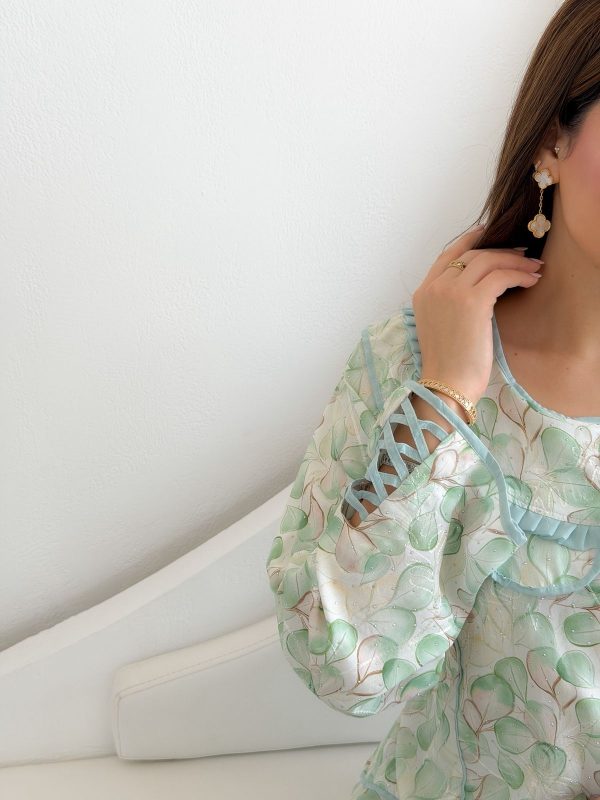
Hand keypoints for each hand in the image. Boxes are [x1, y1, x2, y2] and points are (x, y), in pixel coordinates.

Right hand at [411, 226, 541, 404]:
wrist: (446, 384)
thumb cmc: (447, 363)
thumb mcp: (439, 325)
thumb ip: (448, 302)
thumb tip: (478, 287)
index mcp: (423, 293)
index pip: (447, 256)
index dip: (469, 241)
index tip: (488, 233)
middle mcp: (434, 287)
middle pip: (470, 254)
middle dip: (499, 251)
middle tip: (521, 255)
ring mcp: (452, 292)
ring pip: (487, 260)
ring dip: (514, 261)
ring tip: (533, 267)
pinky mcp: (473, 301)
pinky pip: (501, 276)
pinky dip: (519, 275)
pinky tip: (531, 280)